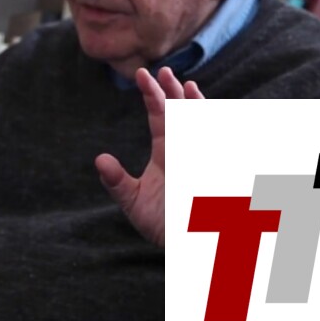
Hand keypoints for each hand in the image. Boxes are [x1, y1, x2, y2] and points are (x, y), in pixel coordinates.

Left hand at [95, 67, 203, 246]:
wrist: (190, 249)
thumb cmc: (164, 226)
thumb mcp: (135, 203)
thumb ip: (118, 182)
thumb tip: (99, 160)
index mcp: (166, 152)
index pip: (159, 117)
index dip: (152, 95)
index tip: (142, 75)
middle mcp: (185, 149)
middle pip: (181, 112)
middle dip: (173, 91)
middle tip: (164, 71)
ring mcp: (203, 156)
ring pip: (201, 122)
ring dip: (195, 104)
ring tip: (185, 85)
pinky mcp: (219, 169)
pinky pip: (219, 141)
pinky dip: (217, 126)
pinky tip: (210, 116)